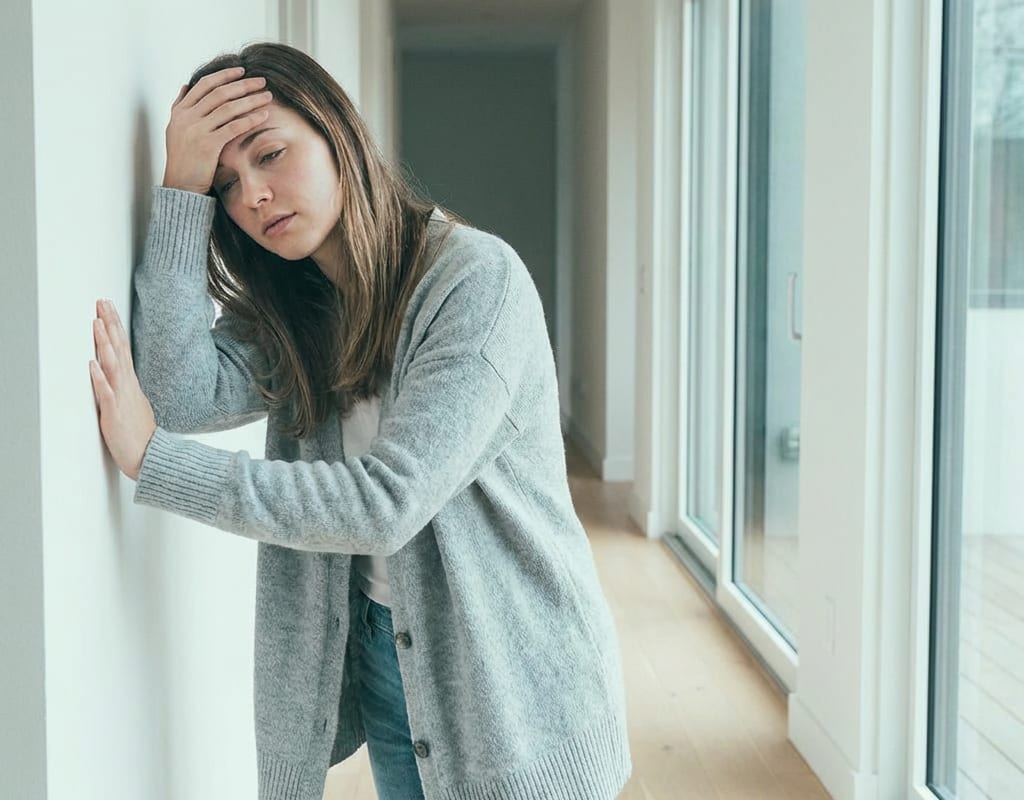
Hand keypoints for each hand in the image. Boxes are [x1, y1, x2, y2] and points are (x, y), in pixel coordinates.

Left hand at [90, 299, 156, 480]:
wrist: (151, 456)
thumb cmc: (140, 434)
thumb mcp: (133, 403)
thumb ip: (123, 385)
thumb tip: (112, 370)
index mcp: (130, 383)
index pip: (122, 347)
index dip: (115, 327)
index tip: (108, 308)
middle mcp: (127, 385)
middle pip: (118, 349)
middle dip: (110, 325)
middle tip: (102, 303)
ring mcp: (122, 398)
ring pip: (113, 365)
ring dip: (104, 344)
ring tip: (96, 323)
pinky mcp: (115, 414)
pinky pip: (107, 393)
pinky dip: (99, 378)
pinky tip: (92, 364)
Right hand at [162, 66, 273, 194]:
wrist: (180, 186)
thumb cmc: (183, 160)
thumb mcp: (175, 129)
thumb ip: (180, 106)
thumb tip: (185, 86)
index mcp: (181, 111)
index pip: (204, 84)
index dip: (224, 75)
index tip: (241, 70)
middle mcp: (187, 117)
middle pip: (219, 93)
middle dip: (243, 84)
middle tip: (261, 80)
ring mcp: (197, 130)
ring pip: (228, 107)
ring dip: (250, 99)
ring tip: (267, 95)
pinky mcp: (208, 145)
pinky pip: (233, 127)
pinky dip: (250, 119)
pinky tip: (264, 115)